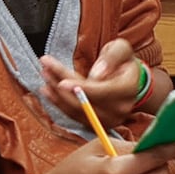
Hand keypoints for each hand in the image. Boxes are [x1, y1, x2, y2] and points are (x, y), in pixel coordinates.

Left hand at [40, 40, 162, 131]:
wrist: (130, 81)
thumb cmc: (122, 61)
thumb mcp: (121, 49)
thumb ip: (112, 57)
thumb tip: (97, 74)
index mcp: (127, 89)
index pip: (102, 91)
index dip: (81, 88)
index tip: (61, 82)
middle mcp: (120, 108)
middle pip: (85, 102)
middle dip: (62, 86)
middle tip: (45, 69)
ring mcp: (109, 119)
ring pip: (77, 110)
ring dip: (57, 95)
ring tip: (44, 77)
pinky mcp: (98, 124)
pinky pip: (75, 116)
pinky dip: (60, 104)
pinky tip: (48, 92)